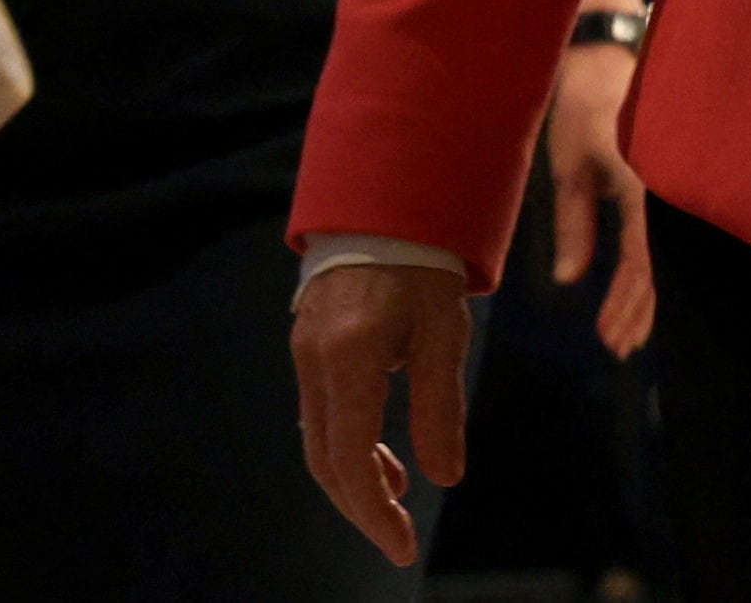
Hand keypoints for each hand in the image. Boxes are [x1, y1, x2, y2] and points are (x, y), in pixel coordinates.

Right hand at [293, 262, 468, 566]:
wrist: (386, 203)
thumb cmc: (424, 263)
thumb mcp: (444, 334)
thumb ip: (440, 408)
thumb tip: (445, 477)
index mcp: (350, 357)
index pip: (350, 459)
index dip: (373, 513)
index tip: (400, 547)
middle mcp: (316, 360)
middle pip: (326, 460)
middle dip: (361, 507)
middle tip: (397, 538)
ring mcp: (305, 352)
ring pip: (320, 439)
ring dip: (355, 477)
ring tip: (397, 496)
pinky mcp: (308, 345)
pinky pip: (322, 412)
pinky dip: (348, 444)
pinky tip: (382, 455)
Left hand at [541, 42, 656, 358]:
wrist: (608, 55)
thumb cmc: (583, 107)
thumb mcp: (569, 166)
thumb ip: (574, 225)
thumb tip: (571, 281)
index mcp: (641, 181)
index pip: (641, 256)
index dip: (627, 301)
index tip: (607, 336)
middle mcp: (664, 187)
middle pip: (659, 264)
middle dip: (639, 310)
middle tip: (618, 349)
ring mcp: (669, 185)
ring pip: (666, 255)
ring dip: (647, 298)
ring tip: (627, 337)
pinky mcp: (667, 183)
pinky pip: (663, 236)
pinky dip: (651, 270)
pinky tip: (640, 296)